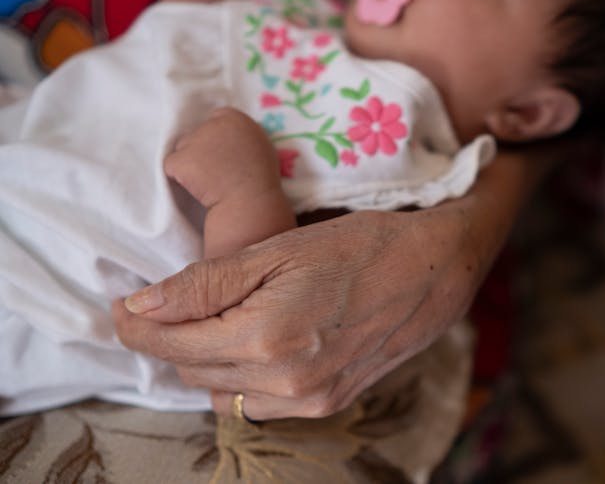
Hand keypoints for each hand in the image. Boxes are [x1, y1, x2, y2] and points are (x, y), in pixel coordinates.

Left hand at [114, 152, 551, 418]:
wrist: (433, 273)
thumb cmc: (360, 246)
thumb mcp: (279, 250)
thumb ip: (206, 282)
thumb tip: (142, 306)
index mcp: (268, 337)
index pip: (173, 344)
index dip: (137, 325)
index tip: (123, 305)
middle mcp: (286, 382)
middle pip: (192, 372)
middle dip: (170, 338)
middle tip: (168, 303)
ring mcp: (309, 400)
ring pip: (222, 394)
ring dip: (204, 360)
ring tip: (214, 320)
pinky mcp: (326, 404)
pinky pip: (258, 405)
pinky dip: (240, 378)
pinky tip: (252, 344)